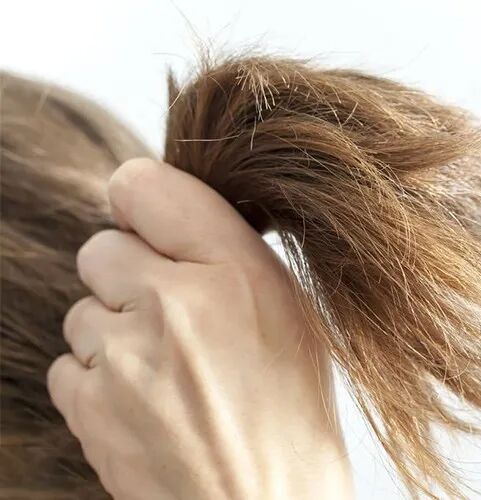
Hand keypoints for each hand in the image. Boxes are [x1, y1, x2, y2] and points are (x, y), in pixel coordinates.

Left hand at [47, 159, 353, 499]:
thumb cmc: (287, 405)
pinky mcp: (90, 408)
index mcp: (236, 270)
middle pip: (99, 248)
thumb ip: (223, 248)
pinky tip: (146, 404)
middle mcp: (175, 304)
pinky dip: (98, 380)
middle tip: (174, 318)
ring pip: (83, 311)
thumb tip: (157, 217)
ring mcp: (125, 359)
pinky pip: (69, 365)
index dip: (142, 205)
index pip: (141, 184)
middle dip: (128, 276)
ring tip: (168, 373)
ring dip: (114, 334)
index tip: (155, 232)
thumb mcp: (286, 309)